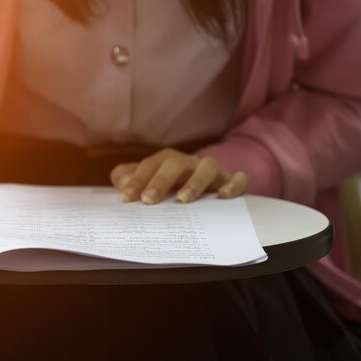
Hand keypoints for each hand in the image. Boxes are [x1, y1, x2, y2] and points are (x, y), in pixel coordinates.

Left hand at [110, 148, 247, 203]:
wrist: (201, 186)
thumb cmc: (168, 186)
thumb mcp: (145, 182)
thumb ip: (127, 179)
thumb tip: (121, 181)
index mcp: (166, 161)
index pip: (149, 166)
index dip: (137, 180)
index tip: (126, 197)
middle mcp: (188, 162)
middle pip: (175, 164)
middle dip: (160, 181)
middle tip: (148, 200)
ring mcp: (211, 170)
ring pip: (206, 168)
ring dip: (194, 183)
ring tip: (182, 200)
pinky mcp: (230, 181)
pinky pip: (238, 179)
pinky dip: (234, 184)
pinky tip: (224, 196)